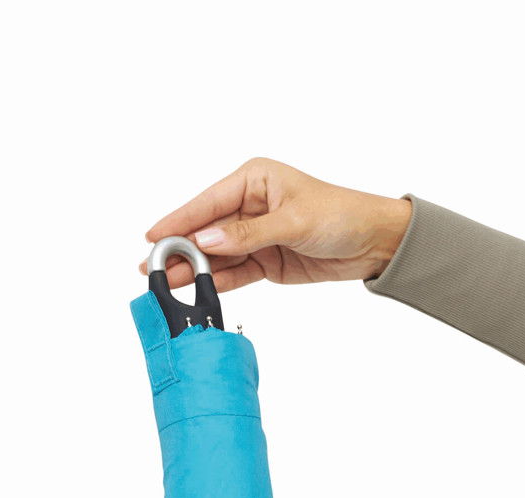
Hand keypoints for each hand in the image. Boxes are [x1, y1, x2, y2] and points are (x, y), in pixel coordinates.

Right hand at [139, 156, 412, 292]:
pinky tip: (196, 290)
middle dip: (180, 249)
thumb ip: (248, 234)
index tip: (152, 236)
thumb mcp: (294, 221)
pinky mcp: (265, 261)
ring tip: (165, 284)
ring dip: (194, 270)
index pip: (208, 201)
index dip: (179, 219)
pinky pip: (236, 272)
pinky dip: (217, 282)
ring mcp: (256, 235)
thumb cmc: (341, 215)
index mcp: (254, 179)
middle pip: (207, 230)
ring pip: (217, 255)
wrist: (374, 243)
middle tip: (150, 268)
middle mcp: (250, 205)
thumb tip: (208, 241)